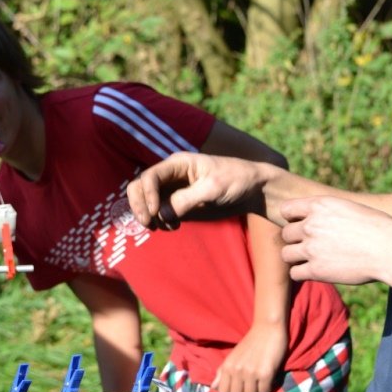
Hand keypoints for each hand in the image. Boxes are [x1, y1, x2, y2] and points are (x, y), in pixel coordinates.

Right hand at [126, 152, 262, 228]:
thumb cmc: (236, 180)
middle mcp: (170, 176)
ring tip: (165, 227)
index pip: (149, 177)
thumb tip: (162, 214)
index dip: (147, 195)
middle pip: (139, 187)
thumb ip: (187, 199)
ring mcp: (172, 190)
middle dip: (139, 206)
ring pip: (145, 202)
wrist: (252, 190)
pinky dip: (159, 222)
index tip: (156, 213)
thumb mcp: (213, 188)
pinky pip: (158, 213)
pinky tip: (173, 226)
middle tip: (149, 224)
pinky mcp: (177, 204)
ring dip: (149, 216)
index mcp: (177, 164)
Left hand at [212, 322, 286, 391]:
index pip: (223, 391)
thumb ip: (222, 372)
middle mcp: (237, 370)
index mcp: (227, 366)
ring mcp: (251, 373)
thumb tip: (213, 388)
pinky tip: (266, 377)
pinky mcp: (265, 374)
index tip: (238, 387)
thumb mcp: (232, 357)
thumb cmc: (250, 343)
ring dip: (255, 391)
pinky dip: (266, 387)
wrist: (267, 329)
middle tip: (249, 384)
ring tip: (258, 380)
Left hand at [281, 196, 391, 283]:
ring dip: (295, 257)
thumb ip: (327, 211)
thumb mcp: (349, 208)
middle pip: (285, 233)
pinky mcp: (317, 270)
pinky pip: (295, 273)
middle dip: (296, 240)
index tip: (301, 225)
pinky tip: (314, 272)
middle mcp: (311, 225)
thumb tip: (316, 214)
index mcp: (319, 206)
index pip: (286, 209)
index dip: (292, 218)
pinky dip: (301, 274)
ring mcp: (311, 248)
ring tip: (310, 260)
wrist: (391, 250)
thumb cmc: (378, 227)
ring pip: (286, 254)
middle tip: (311, 245)